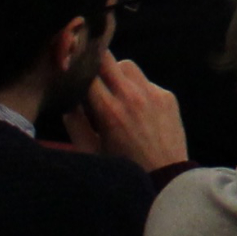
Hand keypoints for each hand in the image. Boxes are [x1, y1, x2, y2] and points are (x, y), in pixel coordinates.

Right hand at [68, 58, 188, 170]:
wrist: (164, 177)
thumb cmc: (122, 167)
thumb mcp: (89, 151)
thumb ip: (74, 123)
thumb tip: (68, 101)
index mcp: (108, 110)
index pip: (88, 72)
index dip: (79, 72)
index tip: (75, 76)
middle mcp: (130, 96)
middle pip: (107, 58)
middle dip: (97, 64)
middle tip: (93, 76)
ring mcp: (152, 94)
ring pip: (128, 66)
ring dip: (118, 74)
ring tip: (115, 94)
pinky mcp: (168, 96)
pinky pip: (147, 82)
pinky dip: (138, 89)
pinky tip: (137, 109)